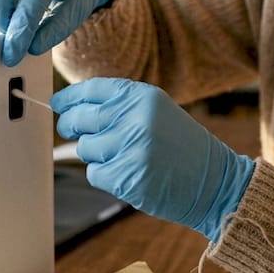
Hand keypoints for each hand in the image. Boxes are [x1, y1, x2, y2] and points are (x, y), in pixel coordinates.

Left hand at [51, 77, 254, 240]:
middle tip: (70, 130)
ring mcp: (130, 147)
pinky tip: (128, 174)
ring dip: (95, 155)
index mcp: (142, 96)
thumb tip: (74, 109)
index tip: (58, 104)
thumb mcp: (157, 113)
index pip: (91, 90)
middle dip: (70, 125)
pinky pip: (95, 173)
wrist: (215, 182)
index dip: (70, 98)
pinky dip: (105, 176)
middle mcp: (135, 117)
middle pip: (80, 118)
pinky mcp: (127, 176)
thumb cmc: (183, 148)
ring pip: (85, 148)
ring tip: (122, 157)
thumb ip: (121, 107)